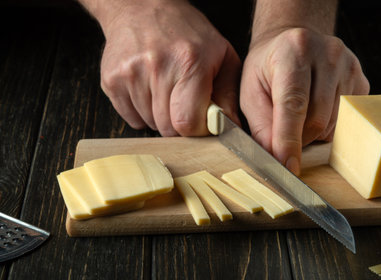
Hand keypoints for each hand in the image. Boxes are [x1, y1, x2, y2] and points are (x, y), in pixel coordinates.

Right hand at [98, 0, 240, 134]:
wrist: (142, 7)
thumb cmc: (187, 33)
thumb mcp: (221, 55)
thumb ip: (229, 94)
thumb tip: (232, 128)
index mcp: (189, 62)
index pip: (187, 122)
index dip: (195, 129)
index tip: (198, 120)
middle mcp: (157, 67)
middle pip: (167, 127)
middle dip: (178, 123)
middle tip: (182, 102)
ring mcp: (130, 73)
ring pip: (149, 124)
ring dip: (159, 116)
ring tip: (164, 90)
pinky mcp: (111, 80)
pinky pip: (130, 119)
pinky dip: (142, 113)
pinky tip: (148, 90)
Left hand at [240, 28, 369, 174]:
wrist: (292, 42)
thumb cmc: (267, 69)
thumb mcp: (251, 92)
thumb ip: (261, 126)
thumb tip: (276, 159)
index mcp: (293, 52)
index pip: (293, 104)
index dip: (289, 139)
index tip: (288, 167)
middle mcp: (327, 55)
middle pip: (317, 120)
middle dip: (299, 140)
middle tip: (284, 136)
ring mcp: (349, 67)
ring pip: (333, 125)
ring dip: (313, 135)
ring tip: (299, 116)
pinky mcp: (362, 81)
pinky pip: (347, 122)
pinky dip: (328, 127)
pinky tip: (316, 110)